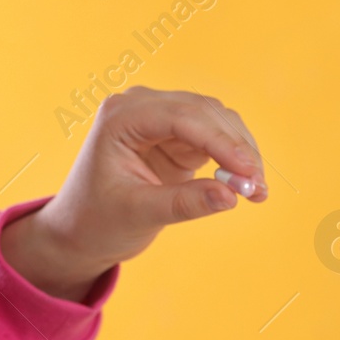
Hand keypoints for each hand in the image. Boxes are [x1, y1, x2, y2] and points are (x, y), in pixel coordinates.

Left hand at [0, 86, 266, 301]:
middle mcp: (142, 108)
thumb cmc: (97, 220)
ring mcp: (162, 120)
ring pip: (219, 122)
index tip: (248, 172)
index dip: (220, 142)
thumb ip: (183, 203)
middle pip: (205, 113)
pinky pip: (219, 139)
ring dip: (242, 153)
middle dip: (237, 148)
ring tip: (257, 191)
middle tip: (258, 188)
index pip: (181, 117)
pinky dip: (237, 160)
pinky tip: (249, 185)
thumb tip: (231, 196)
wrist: (81, 230)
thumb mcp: (138, 214)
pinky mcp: (178, 138)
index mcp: (121, 117)